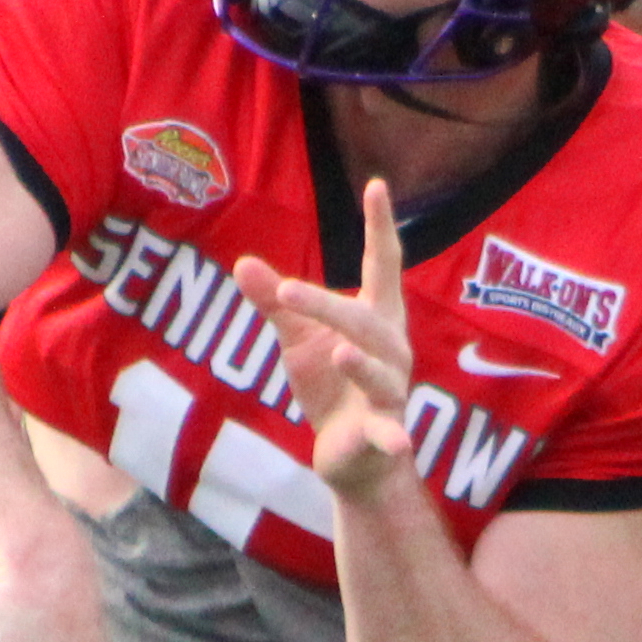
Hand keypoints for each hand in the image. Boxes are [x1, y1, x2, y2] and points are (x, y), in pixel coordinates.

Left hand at [234, 178, 416, 499]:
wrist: (350, 456)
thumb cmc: (331, 385)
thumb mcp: (299, 340)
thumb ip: (276, 304)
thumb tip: (241, 262)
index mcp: (376, 318)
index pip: (382, 265)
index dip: (380, 227)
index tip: (377, 185)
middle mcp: (391, 350)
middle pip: (365, 321)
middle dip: (328, 307)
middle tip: (285, 291)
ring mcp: (390, 392)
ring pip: (381, 373)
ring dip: (363, 364)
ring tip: (340, 352)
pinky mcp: (384, 432)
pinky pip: (392, 432)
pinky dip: (394, 437)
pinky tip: (399, 441)